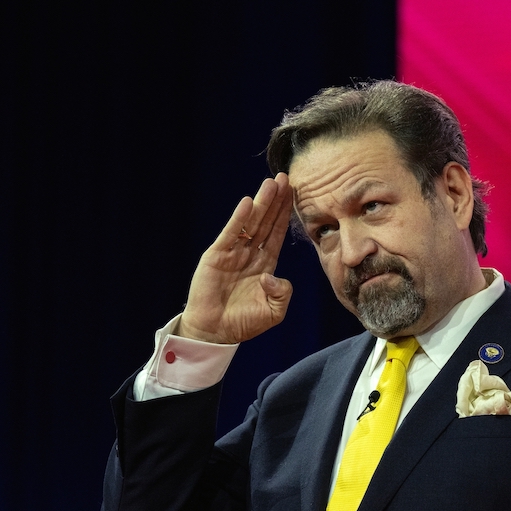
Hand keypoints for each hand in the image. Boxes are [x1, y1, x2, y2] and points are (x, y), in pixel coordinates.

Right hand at [176, 173, 293, 343]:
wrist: (215, 332)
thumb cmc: (244, 323)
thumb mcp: (274, 312)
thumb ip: (282, 293)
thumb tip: (271, 276)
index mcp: (265, 265)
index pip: (277, 233)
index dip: (285, 214)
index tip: (295, 194)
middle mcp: (249, 255)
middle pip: (266, 222)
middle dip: (276, 201)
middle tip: (285, 178)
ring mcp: (233, 253)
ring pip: (250, 223)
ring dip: (261, 204)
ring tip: (271, 184)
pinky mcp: (216, 256)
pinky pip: (230, 234)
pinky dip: (239, 219)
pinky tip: (248, 203)